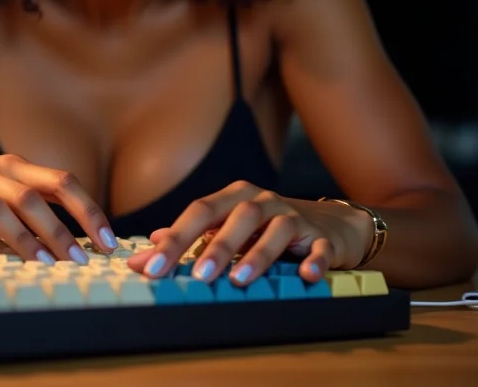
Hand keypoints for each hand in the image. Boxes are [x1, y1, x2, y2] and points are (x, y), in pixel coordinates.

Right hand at [0, 154, 117, 263]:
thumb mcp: (4, 184)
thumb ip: (37, 199)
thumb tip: (82, 230)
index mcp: (15, 167)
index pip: (61, 181)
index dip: (86, 210)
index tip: (106, 241)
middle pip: (31, 198)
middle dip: (58, 231)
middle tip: (77, 261)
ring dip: (23, 239)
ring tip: (42, 266)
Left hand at [126, 181, 372, 284]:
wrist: (330, 224)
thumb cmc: (267, 227)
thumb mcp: (228, 227)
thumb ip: (190, 239)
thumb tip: (146, 250)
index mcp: (233, 198)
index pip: (199, 212)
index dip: (175, 239)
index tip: (151, 267)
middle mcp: (262, 201)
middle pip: (236, 217)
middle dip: (216, 246)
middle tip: (198, 275)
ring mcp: (293, 217)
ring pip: (274, 230)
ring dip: (258, 254)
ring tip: (240, 280)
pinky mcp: (322, 237)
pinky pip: (319, 247)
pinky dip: (314, 259)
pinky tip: (307, 275)